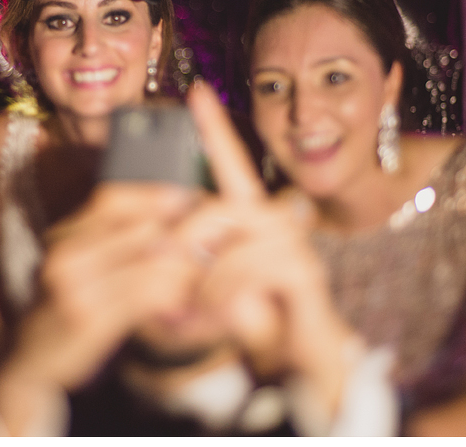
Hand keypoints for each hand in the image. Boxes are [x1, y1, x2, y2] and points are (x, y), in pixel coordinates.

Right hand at [3, 182, 201, 390]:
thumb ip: (107, 237)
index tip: (186, 198)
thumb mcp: (74, 263)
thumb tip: (163, 207)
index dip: (152, 195)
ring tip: (199, 269)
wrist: (27, 359)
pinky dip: (170, 294)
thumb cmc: (63, 305)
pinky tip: (180, 299)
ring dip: (181, 267)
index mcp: (61, 236)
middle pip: (136, 228)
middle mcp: (65, 256)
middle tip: (205, 238)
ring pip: (149, 263)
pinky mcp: (89, 319)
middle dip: (177, 232)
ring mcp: (74, 288)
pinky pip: (144, 297)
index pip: (110, 200)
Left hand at [182, 82, 363, 414]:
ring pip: (242, 232)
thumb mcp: (210, 299)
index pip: (235, 167)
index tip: (195, 91)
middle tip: (159, 261)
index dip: (216, 131)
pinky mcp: (307, 277)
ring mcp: (298, 249)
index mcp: (253, 226)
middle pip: (231, 202)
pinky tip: (211, 316)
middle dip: (188, 228)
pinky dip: (226, 290)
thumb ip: (189, 278)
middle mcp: (280, 228)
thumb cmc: (254, 330)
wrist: (300, 375)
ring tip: (184, 310)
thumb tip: (158, 265)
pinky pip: (261, 263)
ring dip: (205, 272)